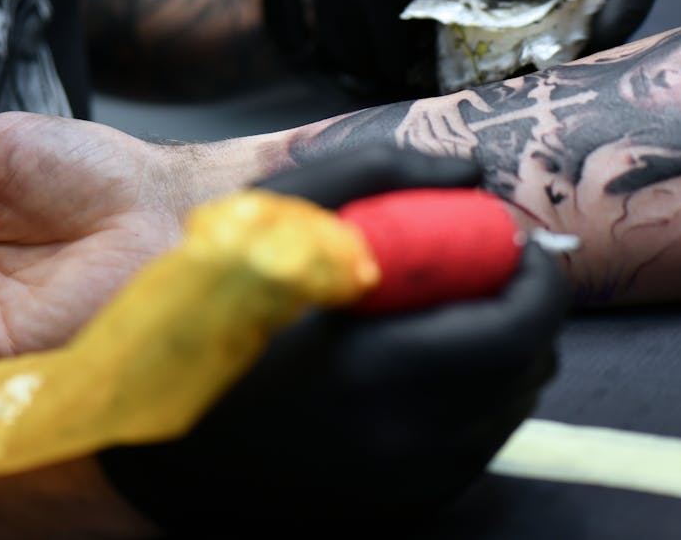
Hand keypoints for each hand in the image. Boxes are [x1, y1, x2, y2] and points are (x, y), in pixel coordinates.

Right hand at [99, 146, 570, 535]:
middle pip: (529, 367)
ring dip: (498, 353)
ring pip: (509, 407)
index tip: (507, 240)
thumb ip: (373, 178)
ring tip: (439, 317)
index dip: (531, 273)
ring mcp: (406, 486)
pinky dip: (468, 396)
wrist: (149, 432)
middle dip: (519, 307)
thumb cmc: (202, 318)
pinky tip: (413, 367)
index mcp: (373, 369)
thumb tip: (470, 174)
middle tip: (477, 272)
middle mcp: (403, 444)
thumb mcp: (268, 219)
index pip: (517, 323)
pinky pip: (474, 442)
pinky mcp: (403, 508)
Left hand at [266, 0, 663, 93]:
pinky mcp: (547, 43)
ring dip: (572, 67)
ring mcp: (570, 3)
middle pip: (631, 11)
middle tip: (555, 67)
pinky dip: (546, 81)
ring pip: (603, 46)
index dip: (629, 2)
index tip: (593, 39)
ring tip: (525, 74)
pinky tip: (514, 83)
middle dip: (602, 42)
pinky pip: (567, 69)